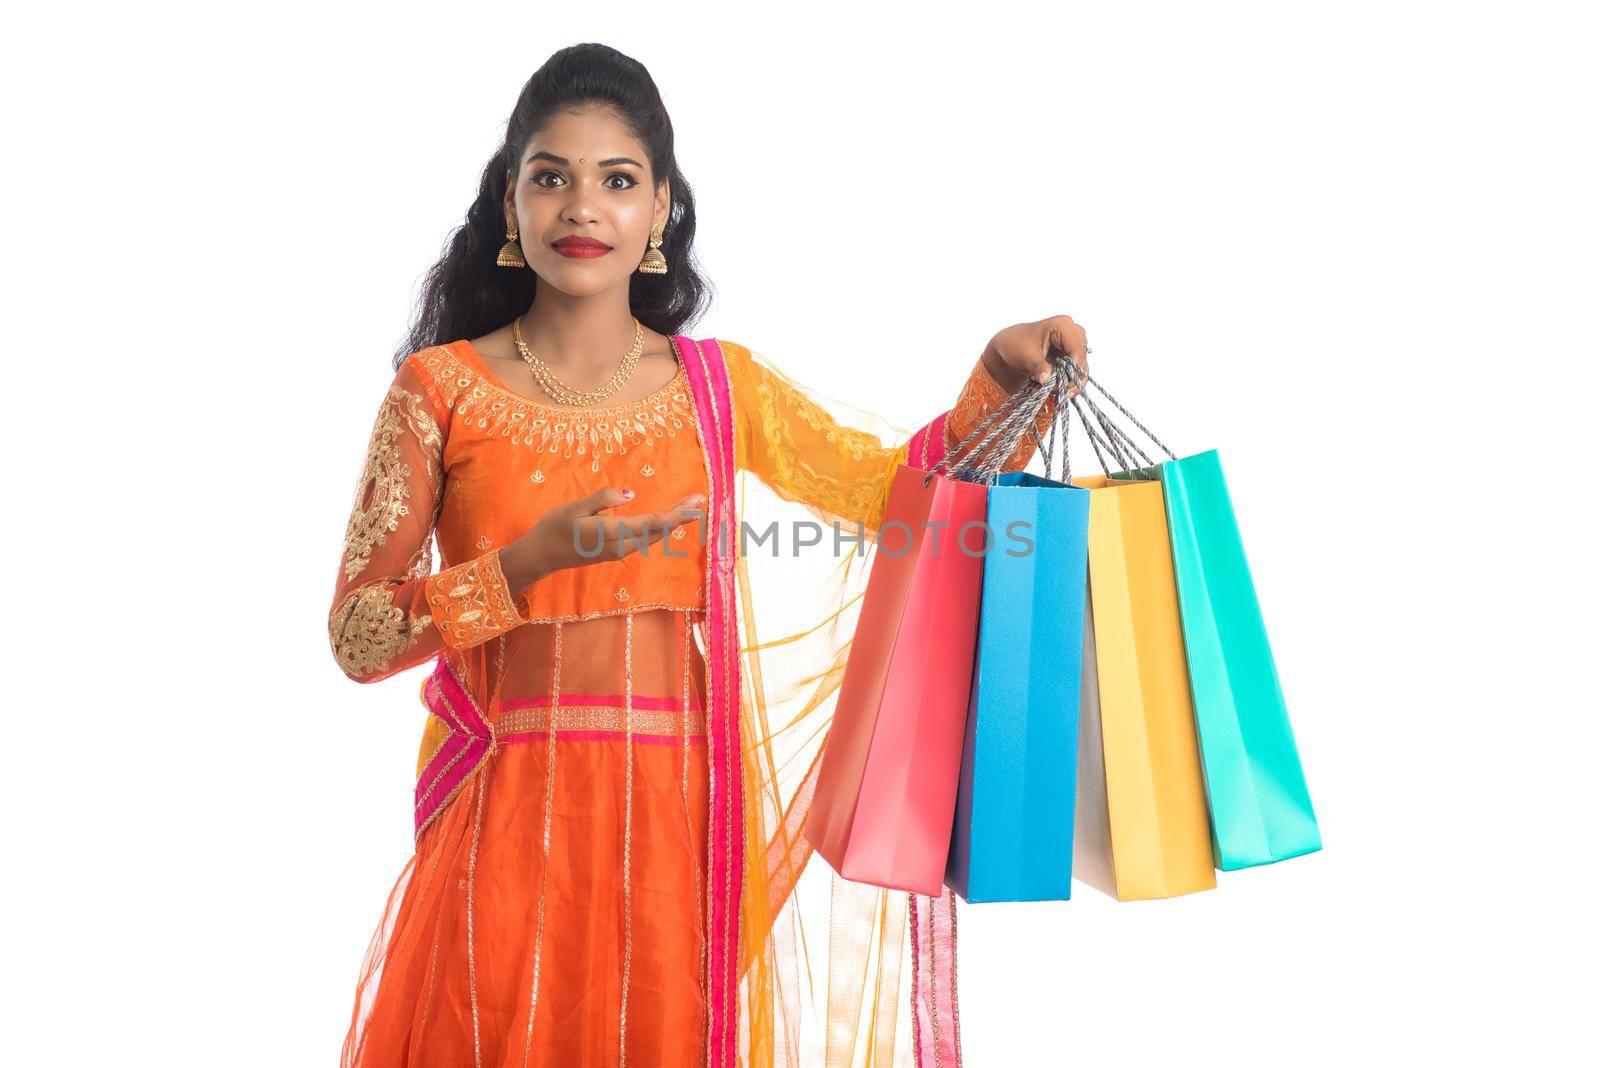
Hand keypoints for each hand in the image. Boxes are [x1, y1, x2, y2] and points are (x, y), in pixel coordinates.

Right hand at [500, 487, 706, 593]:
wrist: (542, 556)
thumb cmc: (554, 526)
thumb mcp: (574, 507)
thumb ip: (603, 498)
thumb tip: (632, 493)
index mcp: (611, 533)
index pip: (652, 524)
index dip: (677, 515)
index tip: (696, 507)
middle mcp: (620, 546)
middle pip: (659, 531)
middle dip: (681, 516)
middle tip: (700, 499)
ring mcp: (620, 552)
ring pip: (654, 537)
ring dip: (673, 521)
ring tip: (691, 505)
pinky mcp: (617, 552)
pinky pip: (645, 539)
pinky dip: (661, 528)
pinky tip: (670, 519)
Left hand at [981, 315, 1089, 395]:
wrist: (1009, 349)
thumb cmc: (1015, 344)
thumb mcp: (1025, 355)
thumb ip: (1038, 366)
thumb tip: (1046, 379)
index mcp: (1062, 325)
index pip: (1077, 347)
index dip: (1073, 366)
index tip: (1061, 383)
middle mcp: (1073, 334)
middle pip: (1082, 359)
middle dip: (1070, 377)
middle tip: (1054, 389)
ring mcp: (1074, 347)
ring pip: (1082, 369)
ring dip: (1069, 383)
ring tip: (1052, 391)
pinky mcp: (1072, 359)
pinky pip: (1077, 375)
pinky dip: (1068, 384)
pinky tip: (1055, 390)